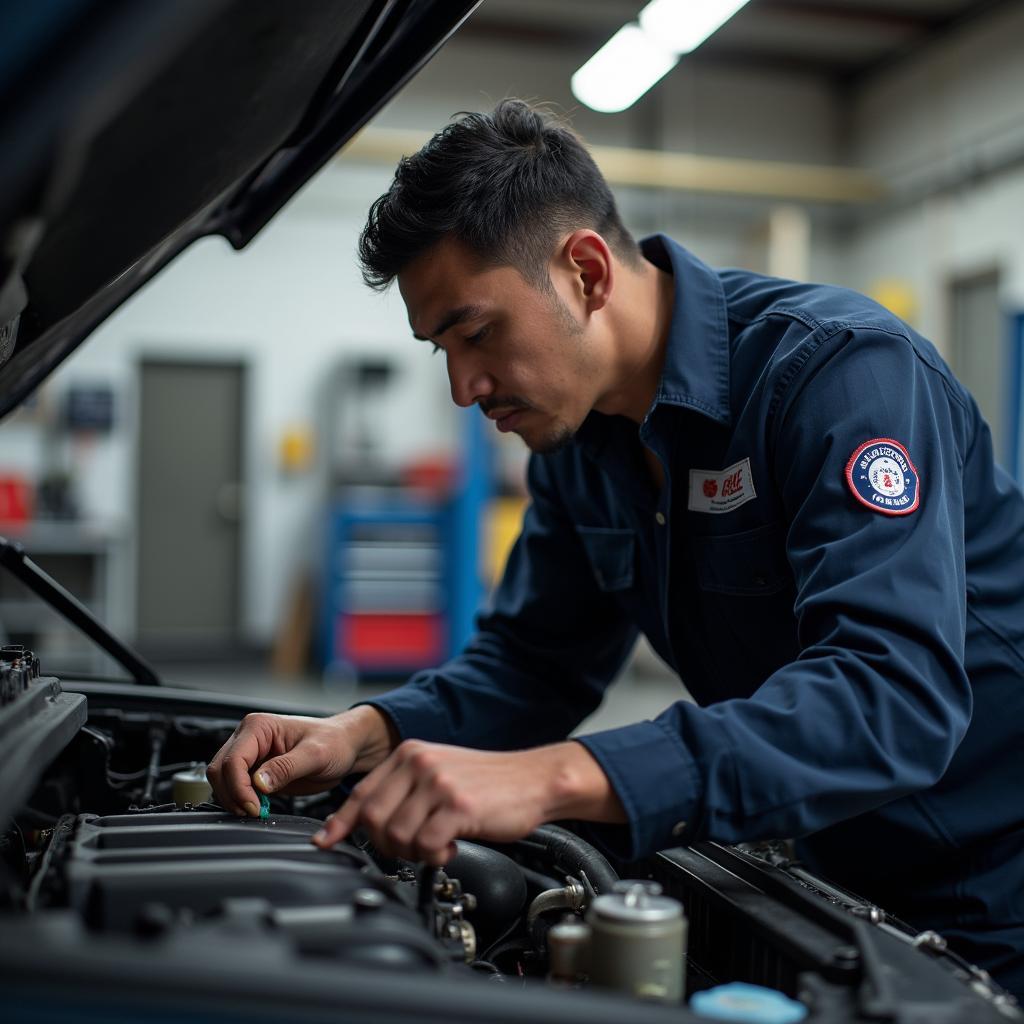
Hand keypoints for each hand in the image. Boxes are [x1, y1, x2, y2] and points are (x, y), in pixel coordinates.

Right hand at [206, 705, 396, 815]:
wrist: (346, 747)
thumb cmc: (335, 742)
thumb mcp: (315, 755)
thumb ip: (286, 767)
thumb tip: (258, 782)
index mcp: (259, 726)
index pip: (233, 760)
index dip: (239, 787)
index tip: (254, 807)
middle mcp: (249, 738)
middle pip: (220, 771)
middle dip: (233, 795)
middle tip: (255, 812)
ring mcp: (251, 754)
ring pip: (222, 781)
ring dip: (234, 799)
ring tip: (258, 810)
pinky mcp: (255, 771)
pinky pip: (235, 788)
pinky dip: (240, 800)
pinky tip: (258, 807)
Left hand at [312, 739, 625, 864]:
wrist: (535, 780)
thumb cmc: (489, 784)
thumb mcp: (438, 775)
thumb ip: (404, 792)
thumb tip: (367, 821)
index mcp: (410, 754)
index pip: (362, 793)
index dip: (340, 822)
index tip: (326, 841)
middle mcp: (420, 763)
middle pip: (372, 819)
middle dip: (386, 845)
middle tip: (410, 850)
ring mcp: (438, 782)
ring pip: (397, 835)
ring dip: (413, 853)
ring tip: (436, 847)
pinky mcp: (458, 805)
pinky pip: (426, 845)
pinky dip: (434, 857)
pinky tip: (450, 849)